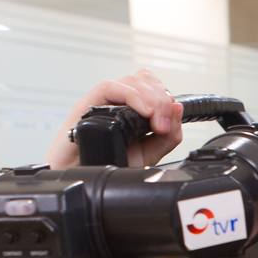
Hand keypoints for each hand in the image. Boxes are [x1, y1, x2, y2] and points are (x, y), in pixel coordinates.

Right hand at [45, 69, 184, 169]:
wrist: (80, 177)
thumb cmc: (108, 164)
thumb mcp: (149, 154)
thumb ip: (168, 135)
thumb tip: (178, 108)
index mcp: (131, 108)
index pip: (152, 85)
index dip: (166, 97)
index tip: (172, 120)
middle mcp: (117, 101)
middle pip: (145, 80)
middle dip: (162, 100)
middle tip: (164, 125)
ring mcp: (102, 100)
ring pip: (131, 81)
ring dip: (151, 99)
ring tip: (156, 123)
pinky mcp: (87, 103)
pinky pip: (110, 88)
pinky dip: (132, 97)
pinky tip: (144, 113)